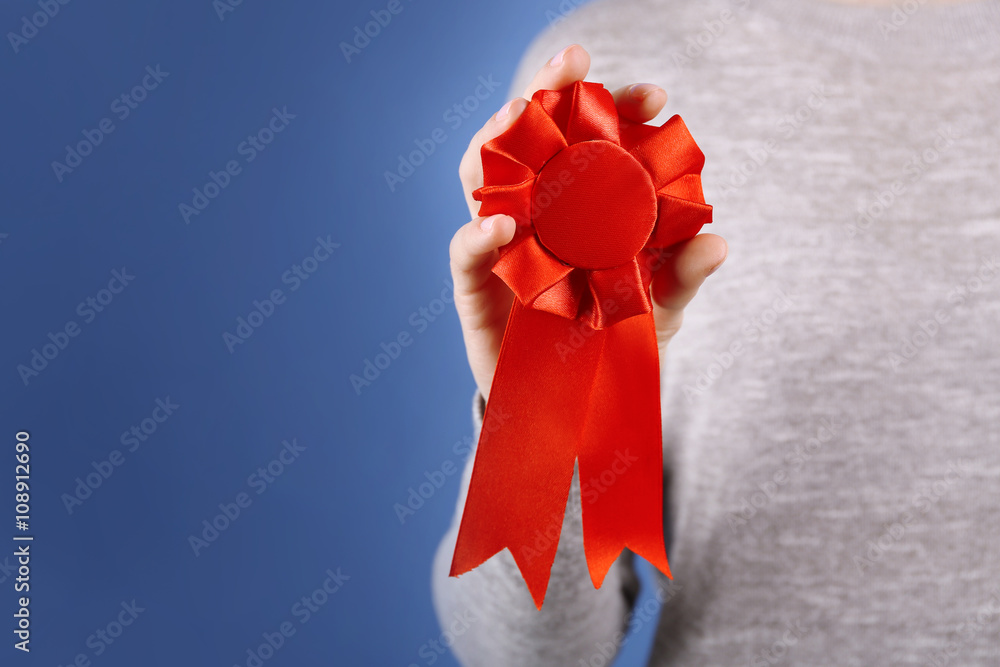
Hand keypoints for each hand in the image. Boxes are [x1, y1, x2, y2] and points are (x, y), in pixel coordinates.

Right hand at [449, 44, 726, 400]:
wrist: (578, 408)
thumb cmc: (618, 346)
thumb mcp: (659, 310)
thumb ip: (680, 278)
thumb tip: (717, 242)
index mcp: (581, 207)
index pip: (591, 143)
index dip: (615, 111)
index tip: (650, 97)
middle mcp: (537, 214)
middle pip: (531, 140)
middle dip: (547, 93)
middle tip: (574, 63)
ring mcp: (501, 245)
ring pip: (482, 175)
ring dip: (495, 139)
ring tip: (519, 116)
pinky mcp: (472, 288)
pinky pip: (464, 253)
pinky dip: (476, 236)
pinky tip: (498, 227)